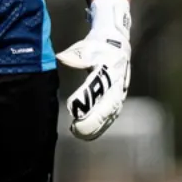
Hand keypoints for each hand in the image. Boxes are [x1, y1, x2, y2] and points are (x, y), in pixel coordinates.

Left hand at [55, 0, 130, 139]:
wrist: (116, 46)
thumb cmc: (99, 46)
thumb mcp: (87, 47)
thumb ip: (75, 55)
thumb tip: (62, 58)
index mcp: (110, 70)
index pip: (97, 86)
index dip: (85, 98)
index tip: (72, 107)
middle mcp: (116, 85)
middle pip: (107, 107)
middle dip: (92, 120)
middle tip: (76, 128)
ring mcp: (118, 95)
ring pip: (108, 116)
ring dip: (95, 127)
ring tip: (79, 134)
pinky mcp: (115, 102)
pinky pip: (109, 118)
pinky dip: (99, 127)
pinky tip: (86, 135)